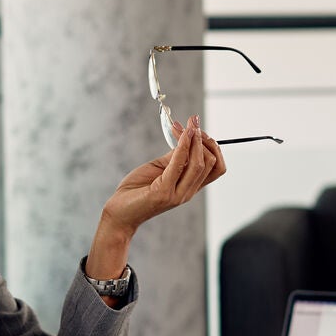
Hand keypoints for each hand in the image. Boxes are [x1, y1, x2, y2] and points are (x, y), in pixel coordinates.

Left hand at [84, 115, 225, 306]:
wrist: (119, 213)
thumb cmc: (137, 190)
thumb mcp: (160, 169)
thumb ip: (176, 157)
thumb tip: (188, 137)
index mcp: (190, 187)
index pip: (216, 167)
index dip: (212, 145)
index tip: (198, 127)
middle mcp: (188, 192)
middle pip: (212, 163)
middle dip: (205, 138)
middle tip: (193, 122)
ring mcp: (177, 194)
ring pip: (200, 164)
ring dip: (196, 139)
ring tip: (190, 124)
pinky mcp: (163, 192)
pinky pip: (179, 164)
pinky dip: (183, 146)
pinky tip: (181, 133)